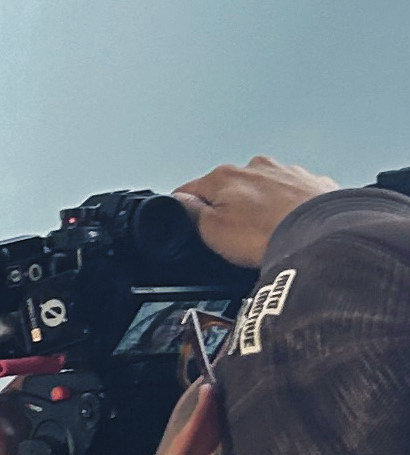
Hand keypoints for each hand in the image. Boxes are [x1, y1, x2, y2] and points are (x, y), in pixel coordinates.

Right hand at [172, 156, 337, 267]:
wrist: (322, 236)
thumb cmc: (268, 234)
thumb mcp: (212, 232)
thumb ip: (191, 213)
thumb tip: (180, 202)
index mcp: (224, 177)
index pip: (190, 190)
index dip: (186, 211)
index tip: (191, 227)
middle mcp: (255, 167)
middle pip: (228, 189)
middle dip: (227, 209)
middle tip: (235, 239)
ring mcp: (285, 172)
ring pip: (260, 190)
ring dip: (258, 207)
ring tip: (264, 235)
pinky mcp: (311, 183)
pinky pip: (290, 195)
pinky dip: (286, 208)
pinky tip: (287, 227)